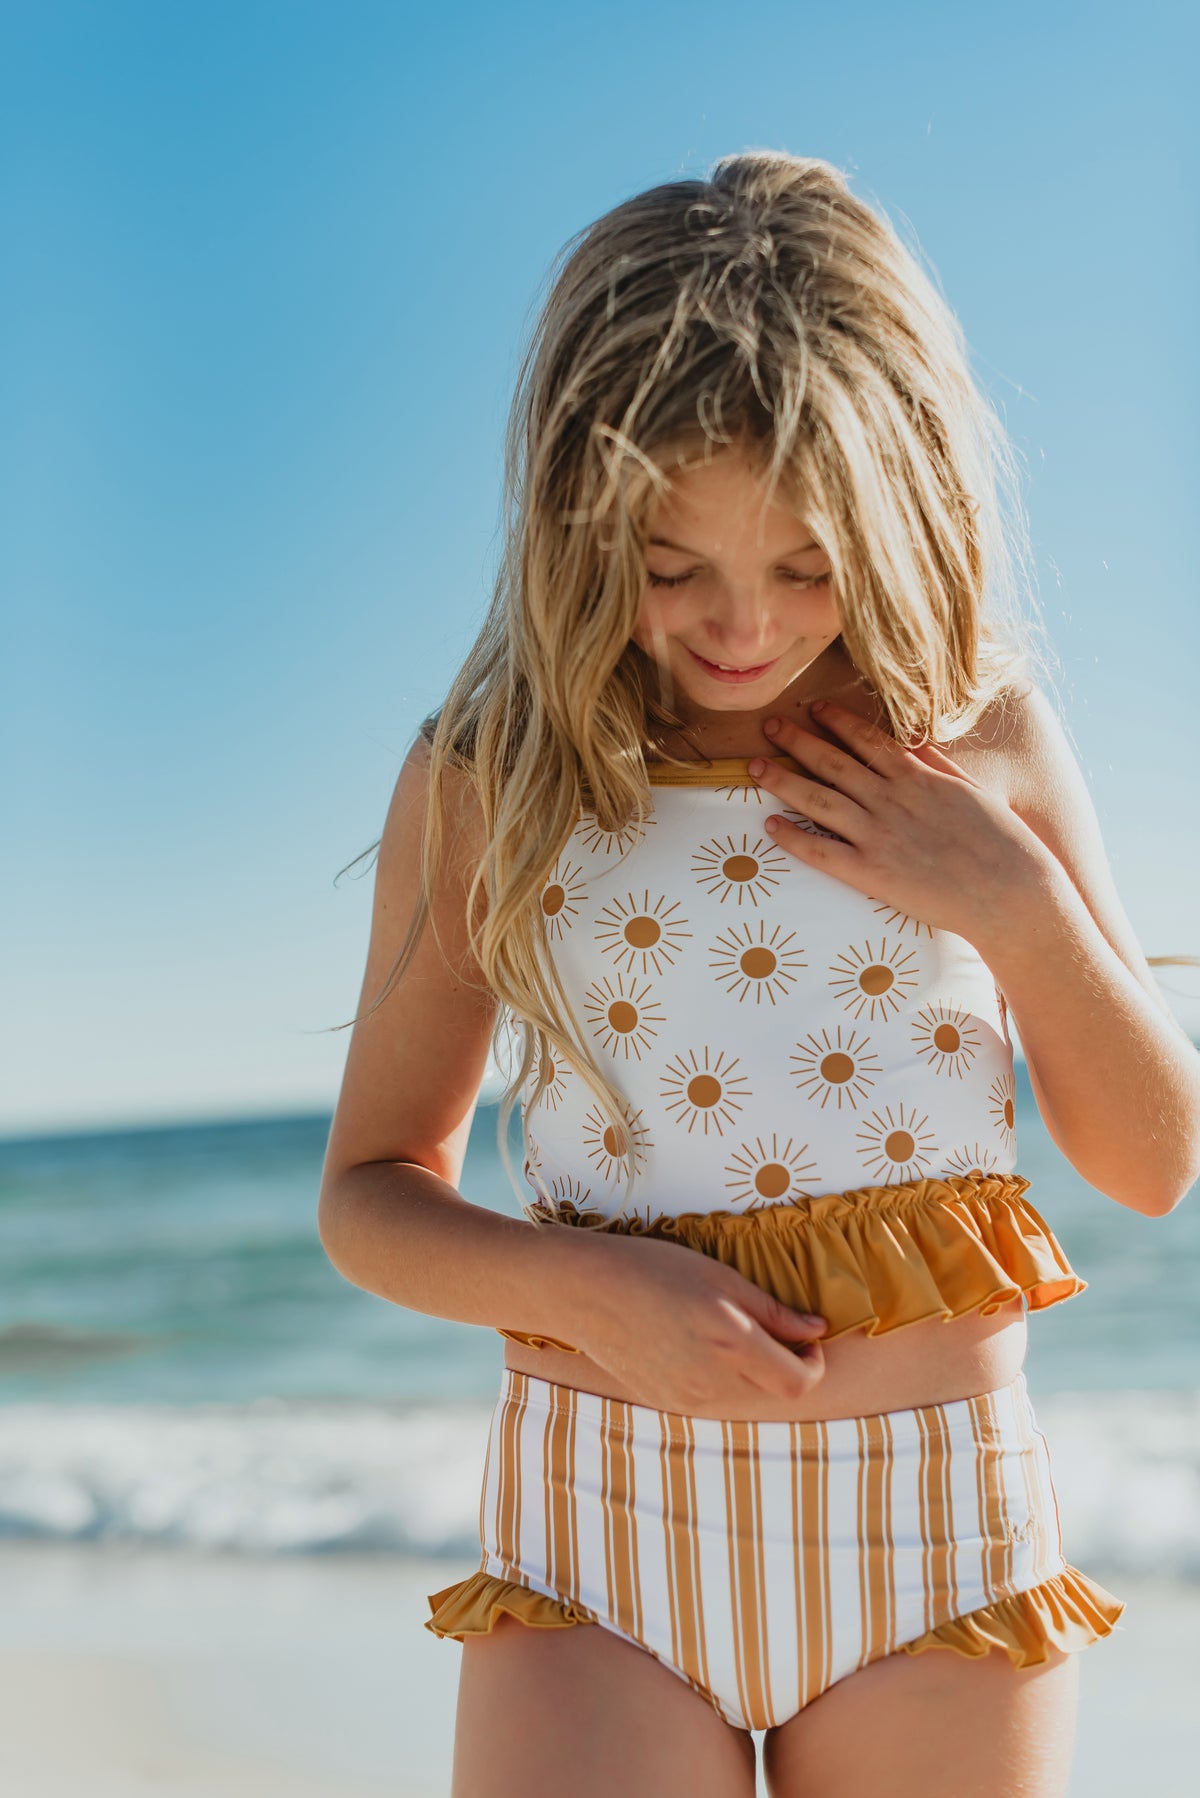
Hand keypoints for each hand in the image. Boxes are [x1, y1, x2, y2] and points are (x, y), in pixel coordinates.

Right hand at [563, 1230, 827, 1416]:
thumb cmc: (654, 1270)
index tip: (807, 1339)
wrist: (586, 1291)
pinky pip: (712, 1399)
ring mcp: (688, 1399)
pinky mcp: (667, 1403)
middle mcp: (714, 1381)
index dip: (814, 1364)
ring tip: (725, 1333)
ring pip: (744, 1397)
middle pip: (775, 1393)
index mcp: (733, 1344)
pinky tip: (695, 1345)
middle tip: (771, 1331)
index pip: (798, 1383)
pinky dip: (721, 1378)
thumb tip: (816, 1328)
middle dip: (784, 1365)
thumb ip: (774, 1311)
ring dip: (752, 1372)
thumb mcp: (722, 1277)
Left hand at [750, 701, 1055, 942]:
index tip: (813, 708)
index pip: (867, 740)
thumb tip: (913, 741)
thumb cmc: (1001, 844)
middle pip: (832, 762)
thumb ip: (937, 765)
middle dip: (796, 740)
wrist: (1011, 891)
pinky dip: (792, 838)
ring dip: (782, 780)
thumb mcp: (971, 792)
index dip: (836, 721)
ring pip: (817, 800)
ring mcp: (877, 835)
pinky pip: (821, 852)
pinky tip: (768, 826)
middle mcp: (890, 799)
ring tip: (754, 767)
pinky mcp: (871, 873)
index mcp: (917, 777)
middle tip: (768, 724)